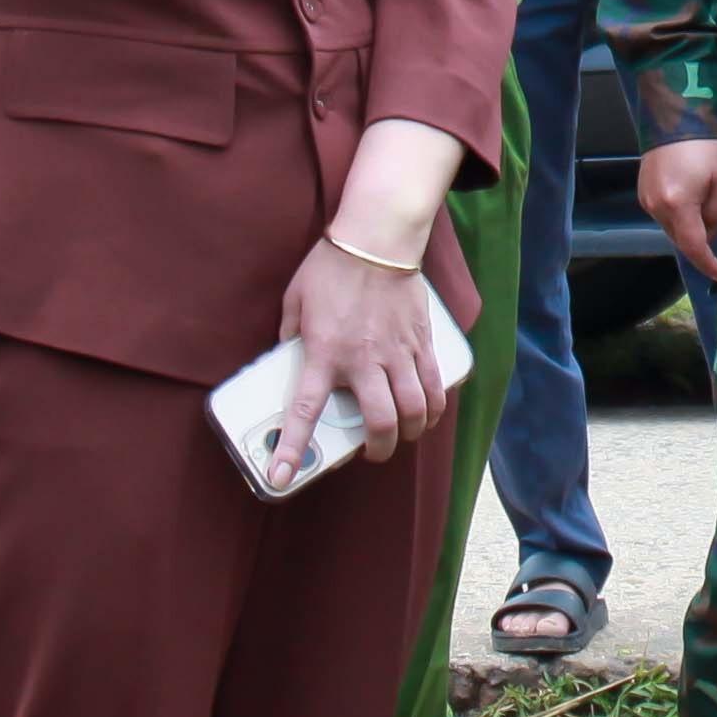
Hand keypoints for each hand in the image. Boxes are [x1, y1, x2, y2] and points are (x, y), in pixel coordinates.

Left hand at [276, 237, 455, 480]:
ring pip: (414, 410)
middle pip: (380, 423)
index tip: (282, 478)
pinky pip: (435, 386)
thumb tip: (287, 356)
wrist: (377, 238)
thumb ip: (290, 335)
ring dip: (410, 432)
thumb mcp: (295, 301)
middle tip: (370, 451)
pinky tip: (428, 414)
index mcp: (324, 353)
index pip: (306, 412)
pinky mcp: (422, 342)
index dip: (292, 450)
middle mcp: (363, 360)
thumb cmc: (332, 267)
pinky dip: (434, 408)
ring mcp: (398, 353)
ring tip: (403, 435)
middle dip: (377, 449)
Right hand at [637, 137, 716, 285]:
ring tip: (706, 207)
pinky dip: (678, 215)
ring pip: (670, 227)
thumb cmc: (709, 145)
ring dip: (688, 227)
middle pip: (680, 239)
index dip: (707, 263)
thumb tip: (709, 233)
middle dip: (699, 242)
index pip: (693, 246)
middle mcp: (656, 206)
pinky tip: (691, 200)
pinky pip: (662, 214)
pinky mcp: (643, 190)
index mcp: (678, 204)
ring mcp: (645, 198)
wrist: (678, 114)